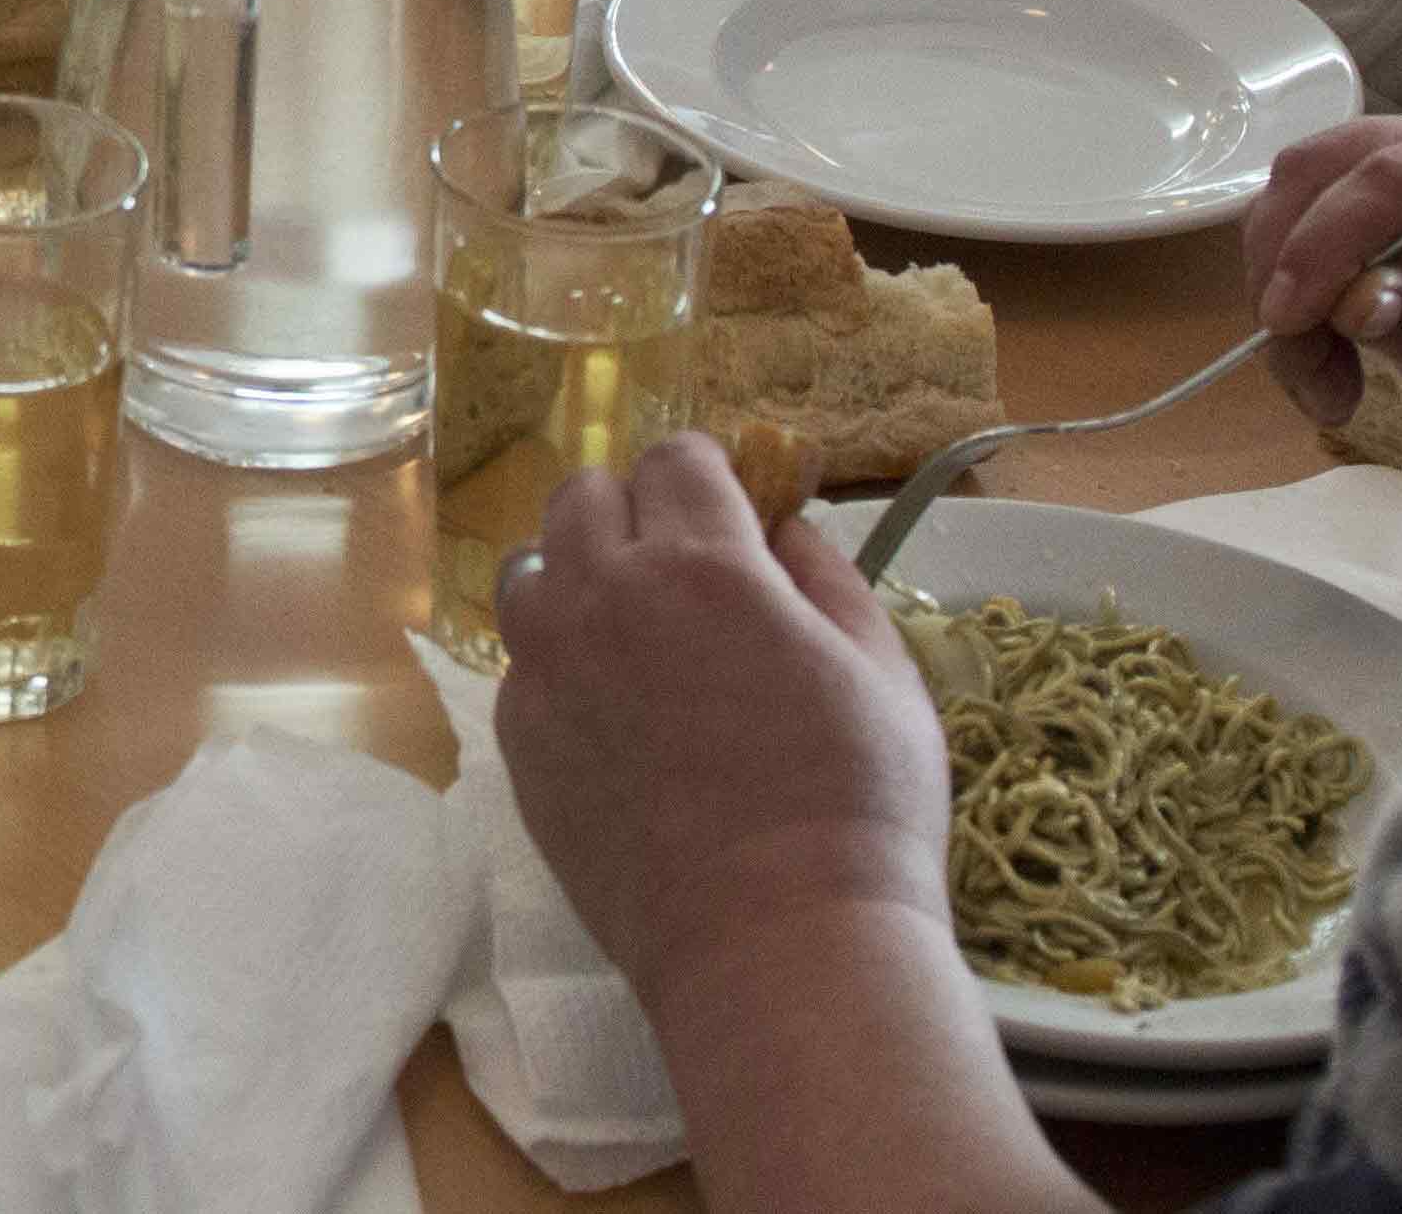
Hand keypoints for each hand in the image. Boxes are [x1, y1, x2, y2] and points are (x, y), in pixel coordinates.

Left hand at [490, 434, 955, 995]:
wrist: (776, 944)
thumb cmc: (858, 804)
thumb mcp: (882, 668)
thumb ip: (825, 575)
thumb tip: (783, 529)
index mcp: (701, 563)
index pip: (675, 457)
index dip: (712, 477)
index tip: (737, 512)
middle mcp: (603, 599)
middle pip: (585, 496)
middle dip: (636, 511)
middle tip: (689, 571)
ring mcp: (547, 674)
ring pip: (532, 573)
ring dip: (579, 579)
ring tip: (636, 635)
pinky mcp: (519, 746)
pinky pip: (523, 666)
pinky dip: (561, 665)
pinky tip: (616, 717)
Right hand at [1243, 114, 1401, 541]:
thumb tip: (1349, 301)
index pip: (1399, 177)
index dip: (1329, 240)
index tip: (1289, 318)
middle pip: (1324, 171)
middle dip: (1289, 267)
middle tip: (1307, 373)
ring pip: (1296, 201)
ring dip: (1282, 291)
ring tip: (1325, 385)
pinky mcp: (1383, 217)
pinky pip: (1303, 238)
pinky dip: (1293, 304)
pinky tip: (1329, 369)